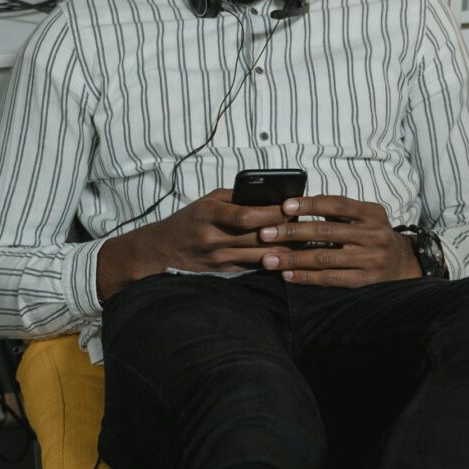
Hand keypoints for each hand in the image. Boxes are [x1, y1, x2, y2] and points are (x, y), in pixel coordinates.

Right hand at [96, 190, 296, 301]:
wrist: (159, 252)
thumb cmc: (186, 221)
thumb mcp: (205, 202)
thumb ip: (234, 198)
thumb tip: (268, 195)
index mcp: (207, 214)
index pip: (246, 215)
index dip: (273, 213)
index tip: (293, 207)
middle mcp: (212, 239)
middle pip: (257, 237)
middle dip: (286, 232)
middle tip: (310, 226)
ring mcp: (217, 259)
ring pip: (260, 256)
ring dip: (285, 250)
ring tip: (307, 243)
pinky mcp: (222, 273)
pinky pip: (253, 268)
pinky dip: (272, 263)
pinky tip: (291, 259)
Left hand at [256, 195, 422, 287]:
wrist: (404, 263)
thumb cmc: (373, 235)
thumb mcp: (365, 216)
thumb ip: (339, 211)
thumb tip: (294, 206)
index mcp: (371, 213)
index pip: (337, 204)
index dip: (310, 204)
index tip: (284, 206)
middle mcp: (373, 235)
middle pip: (326, 232)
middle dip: (292, 232)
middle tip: (266, 234)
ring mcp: (370, 260)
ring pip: (324, 258)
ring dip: (292, 258)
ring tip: (268, 259)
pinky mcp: (365, 281)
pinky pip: (330, 278)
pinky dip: (306, 277)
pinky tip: (287, 275)